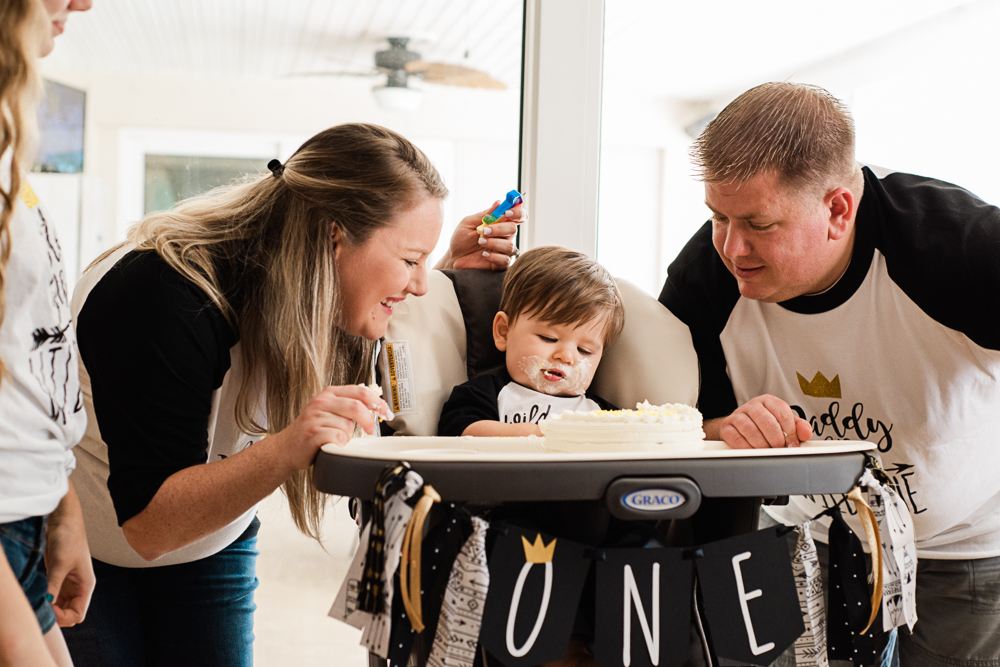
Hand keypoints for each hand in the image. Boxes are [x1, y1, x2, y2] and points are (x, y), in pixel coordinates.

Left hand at [44, 483, 94, 626]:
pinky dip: (44, 599)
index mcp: (86, 585)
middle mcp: (78, 587)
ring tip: (36, 600)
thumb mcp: (60, 563)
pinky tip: (35, 594)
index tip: (48, 607)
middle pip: (69, 614)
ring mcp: (68, 583)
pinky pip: (51, 596)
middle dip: (55, 616)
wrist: (63, 520)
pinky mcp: (57, 577)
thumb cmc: (68, 538)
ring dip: (48, 608)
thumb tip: (45, 606)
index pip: (78, 615)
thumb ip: (53, 586)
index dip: (63, 617)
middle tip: (39, 606)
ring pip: (59, 607)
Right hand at [272, 385, 390, 472]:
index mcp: (330, 394)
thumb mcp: (331, 412)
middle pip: (356, 407)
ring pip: (347, 426)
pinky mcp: (311, 433)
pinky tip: (330, 445)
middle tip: (371, 431)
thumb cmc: (312, 431)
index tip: (386, 413)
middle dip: (368, 421)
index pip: (361, 391)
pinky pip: (337, 438)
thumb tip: (376, 404)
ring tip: (335, 439)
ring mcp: (315, 417)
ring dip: (347, 436)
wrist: (287, 448)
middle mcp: (321, 402)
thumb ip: (350, 406)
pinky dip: (339, 445)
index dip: (378, 402)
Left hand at [439, 200, 525, 270]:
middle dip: (498, 229)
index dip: (517, 212)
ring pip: (510, 246)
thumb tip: (498, 203)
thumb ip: (484, 214)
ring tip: (480, 242)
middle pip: (513, 229)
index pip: (518, 216)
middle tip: (484, 231)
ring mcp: (503, 250)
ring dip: (494, 243)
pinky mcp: (500, 264)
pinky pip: (505, 260)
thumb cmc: (461, 240)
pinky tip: (484, 255)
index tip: (507, 212)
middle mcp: (504, 236)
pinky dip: (494, 256)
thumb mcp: (468, 223)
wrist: (454, 258)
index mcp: (499, 223)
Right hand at [714, 394, 811, 448]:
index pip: (782, 411)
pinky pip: (736, 438)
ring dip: (761, 445)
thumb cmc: (765, 425)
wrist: (739, 428)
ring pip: (750, 429)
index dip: (790, 430)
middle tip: (779, 449)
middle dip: (776, 439)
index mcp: (768, 401)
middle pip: (766, 420)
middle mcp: (752, 406)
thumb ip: (799, 427)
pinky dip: (746, 448)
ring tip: (767, 451)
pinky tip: (753, 451)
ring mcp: (737, 416)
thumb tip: (806, 433)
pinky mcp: (726, 427)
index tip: (793, 443)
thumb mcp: (784, 423)